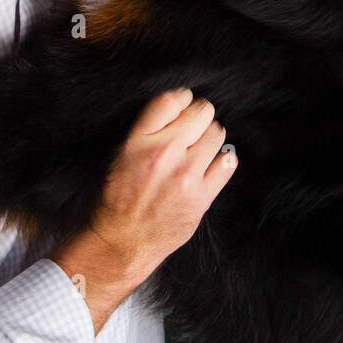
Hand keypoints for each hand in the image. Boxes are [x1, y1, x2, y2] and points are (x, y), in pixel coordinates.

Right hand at [48, 87, 235, 331]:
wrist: (119, 243)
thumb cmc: (114, 199)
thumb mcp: (119, 155)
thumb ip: (147, 130)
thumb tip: (178, 106)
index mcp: (137, 141)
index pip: (172, 100)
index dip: (182, 98)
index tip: (184, 103)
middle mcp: (164, 154)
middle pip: (201, 112)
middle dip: (199, 116)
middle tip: (194, 127)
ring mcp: (185, 176)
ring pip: (217, 134)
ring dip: (210, 137)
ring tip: (199, 148)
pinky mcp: (201, 197)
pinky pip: (228, 163)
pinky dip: (222, 160)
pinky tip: (210, 165)